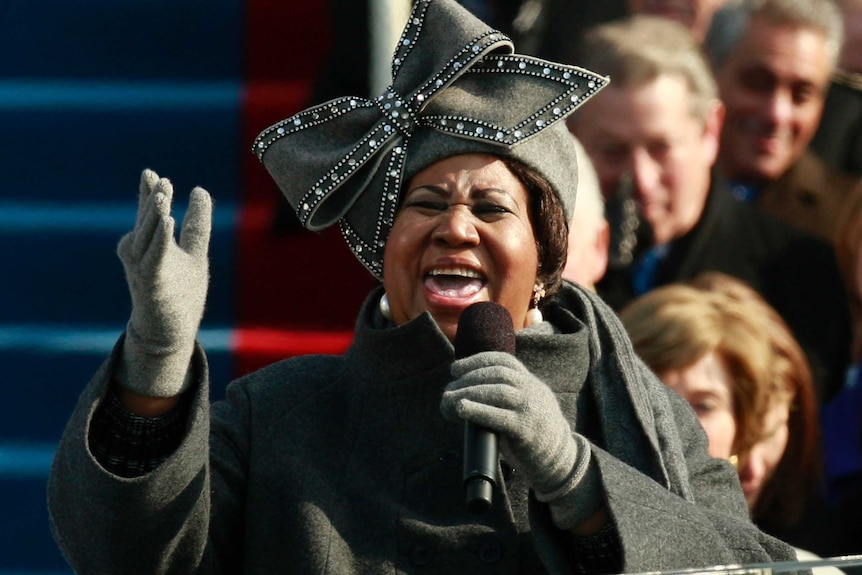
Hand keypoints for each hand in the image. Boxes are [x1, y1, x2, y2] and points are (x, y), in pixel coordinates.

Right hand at [116, 169, 211, 396]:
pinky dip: (159, 238)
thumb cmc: (180, 293)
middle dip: (153, 199)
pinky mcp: (151, 282)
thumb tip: (200, 190)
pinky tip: (167, 221)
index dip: (149, 192)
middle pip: (147, 220)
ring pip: (147, 236)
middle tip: (163, 180)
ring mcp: (142, 268)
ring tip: (165, 195)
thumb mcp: (193, 251)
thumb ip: (197, 223)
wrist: (170, 332)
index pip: (149, 212)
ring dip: (154, 214)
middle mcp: (139, 253)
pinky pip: (154, 257)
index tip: (152, 172)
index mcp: (150, 243)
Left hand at [442, 352, 587, 500]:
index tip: (455, 369)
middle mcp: (531, 390)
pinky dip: (477, 410)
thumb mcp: (524, 405)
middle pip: (497, 374)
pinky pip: (499, 416)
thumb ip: (505, 395)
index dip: (476, 360)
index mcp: (530, 382)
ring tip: (448, 399)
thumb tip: (464, 393)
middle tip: (448, 389)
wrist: (560, 459)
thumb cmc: (533, 432)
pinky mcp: (525, 429)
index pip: (503, 360)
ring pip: (497, 391)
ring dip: (468, 392)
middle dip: (468, 377)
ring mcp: (529, 408)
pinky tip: (460, 409)